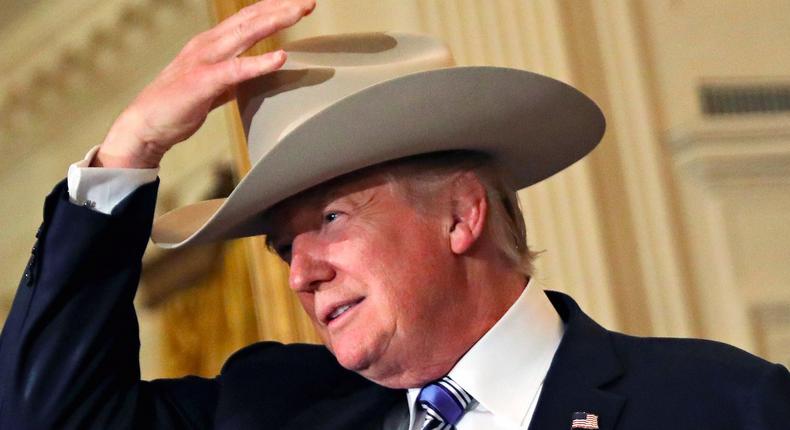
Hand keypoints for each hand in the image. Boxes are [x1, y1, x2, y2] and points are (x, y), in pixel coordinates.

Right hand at [93, 0, 315, 167]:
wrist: (145, 126)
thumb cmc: (178, 106)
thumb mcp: (213, 85)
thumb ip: (234, 75)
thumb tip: (255, 73)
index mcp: (211, 43)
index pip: (247, 18)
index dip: (273, 7)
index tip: (298, 2)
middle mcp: (208, 44)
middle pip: (250, 18)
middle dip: (281, 7)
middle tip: (309, 1)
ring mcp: (204, 60)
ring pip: (245, 33)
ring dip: (275, 21)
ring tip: (299, 12)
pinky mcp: (203, 82)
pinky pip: (236, 69)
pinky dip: (259, 62)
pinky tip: (280, 57)